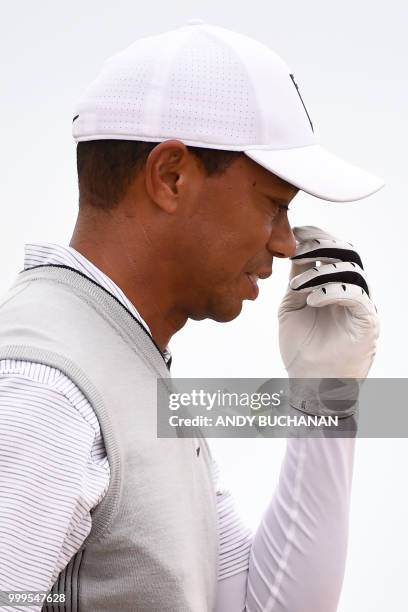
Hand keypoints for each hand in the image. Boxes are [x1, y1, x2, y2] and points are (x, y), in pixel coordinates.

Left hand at [278, 225, 379, 380]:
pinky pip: (356, 295)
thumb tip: (294, 249)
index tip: (297, 231)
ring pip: (352, 270)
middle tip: (300, 248)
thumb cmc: (301, 348)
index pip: (333, 250)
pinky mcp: (366, 320)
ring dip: (322, 269)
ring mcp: (360, 304)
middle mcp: (350, 289)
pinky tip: (312, 299)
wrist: (310, 382)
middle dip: (323, 244)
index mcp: (333, 284)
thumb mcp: (291, 306)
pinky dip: (332, 290)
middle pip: (347, 252)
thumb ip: (296, 280)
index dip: (317, 236)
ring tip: (298, 284)